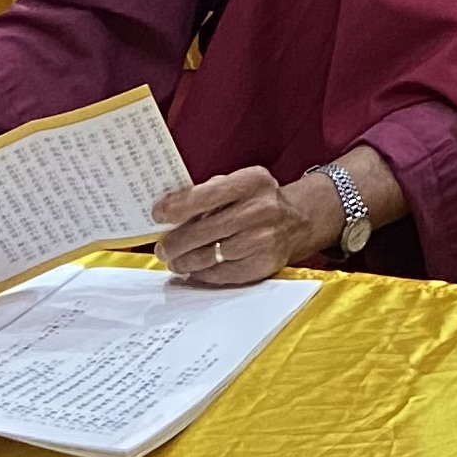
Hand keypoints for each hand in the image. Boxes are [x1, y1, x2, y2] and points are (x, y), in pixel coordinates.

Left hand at [151, 166, 332, 286]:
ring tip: (175, 261)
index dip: (177, 207)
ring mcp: (263, 239)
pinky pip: (222, 274)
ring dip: (185, 262)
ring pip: (210, 256)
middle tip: (163, 248)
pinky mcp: (263, 264)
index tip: (158, 215)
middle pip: (204, 231)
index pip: (206, 195)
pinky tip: (195, 269)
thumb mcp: (239, 183)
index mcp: (252, 182)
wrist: (298, 221)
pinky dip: (203, 274)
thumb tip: (168, 212)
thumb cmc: (257, 201)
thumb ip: (208, 192)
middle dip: (176, 242)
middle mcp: (260, 210)